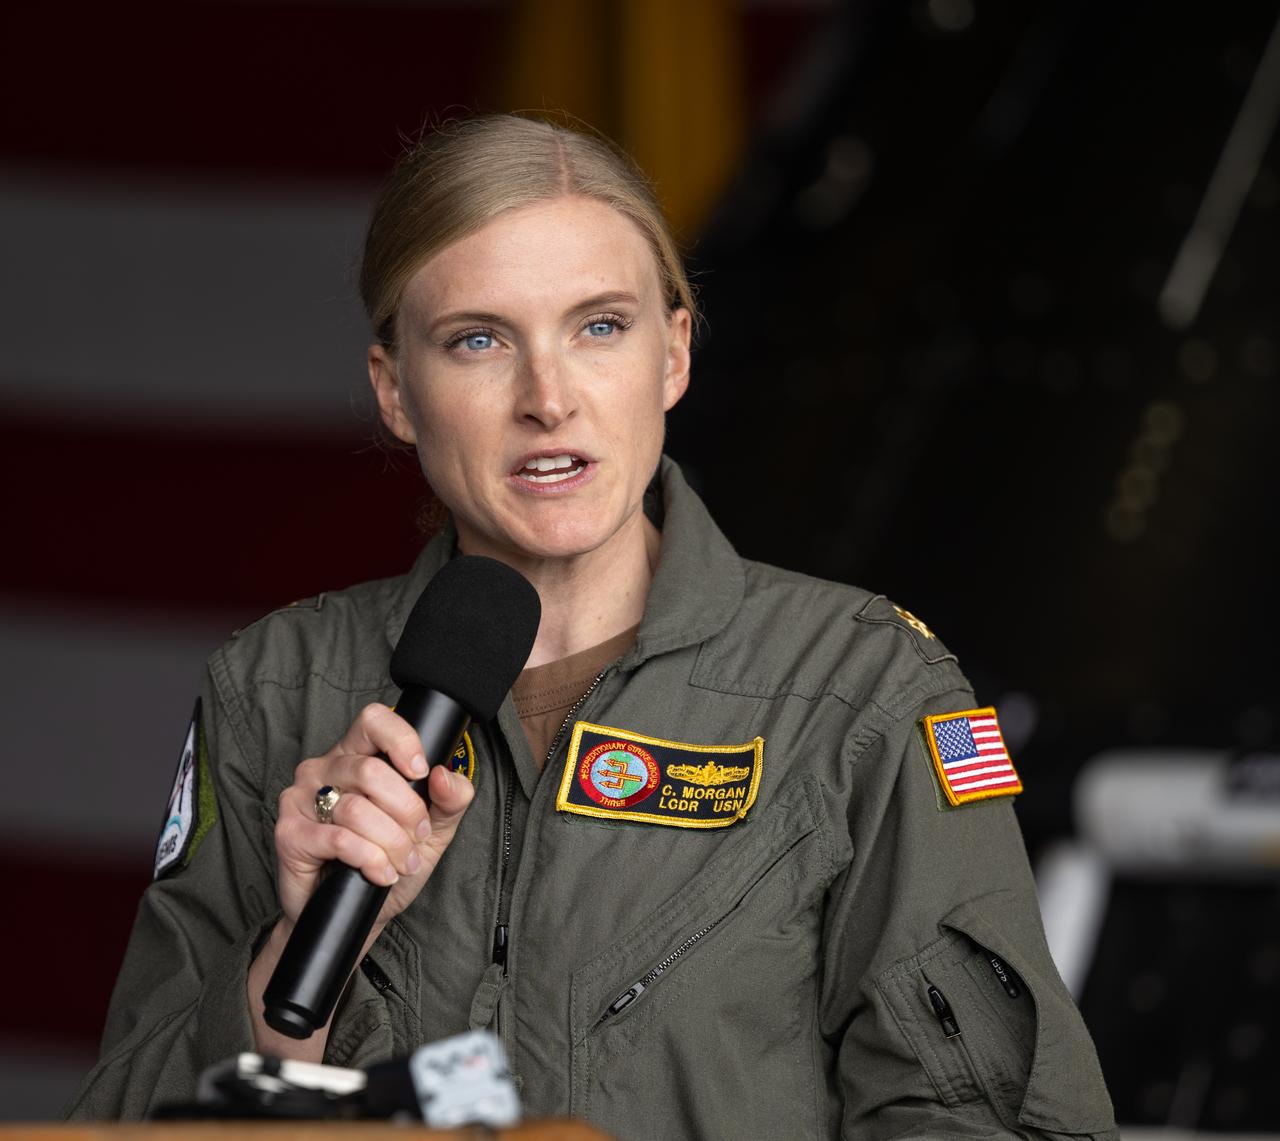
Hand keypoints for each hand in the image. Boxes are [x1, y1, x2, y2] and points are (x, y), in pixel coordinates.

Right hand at [272, 702, 474, 933]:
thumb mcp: (434, 830)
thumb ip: (450, 799)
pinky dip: (369, 859)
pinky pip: (338, 839)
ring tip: (401, 862)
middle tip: (418, 838)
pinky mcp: (289, 833)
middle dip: (407, 811)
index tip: (422, 771)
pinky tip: (380, 873)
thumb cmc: (390, 862)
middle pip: (371, 771)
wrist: (357, 915)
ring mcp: (300, 798)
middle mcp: (324, 768)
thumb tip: (445, 775)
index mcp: (356, 755)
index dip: (401, 740)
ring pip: (357, 808)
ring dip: (391, 842)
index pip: (374, 721)